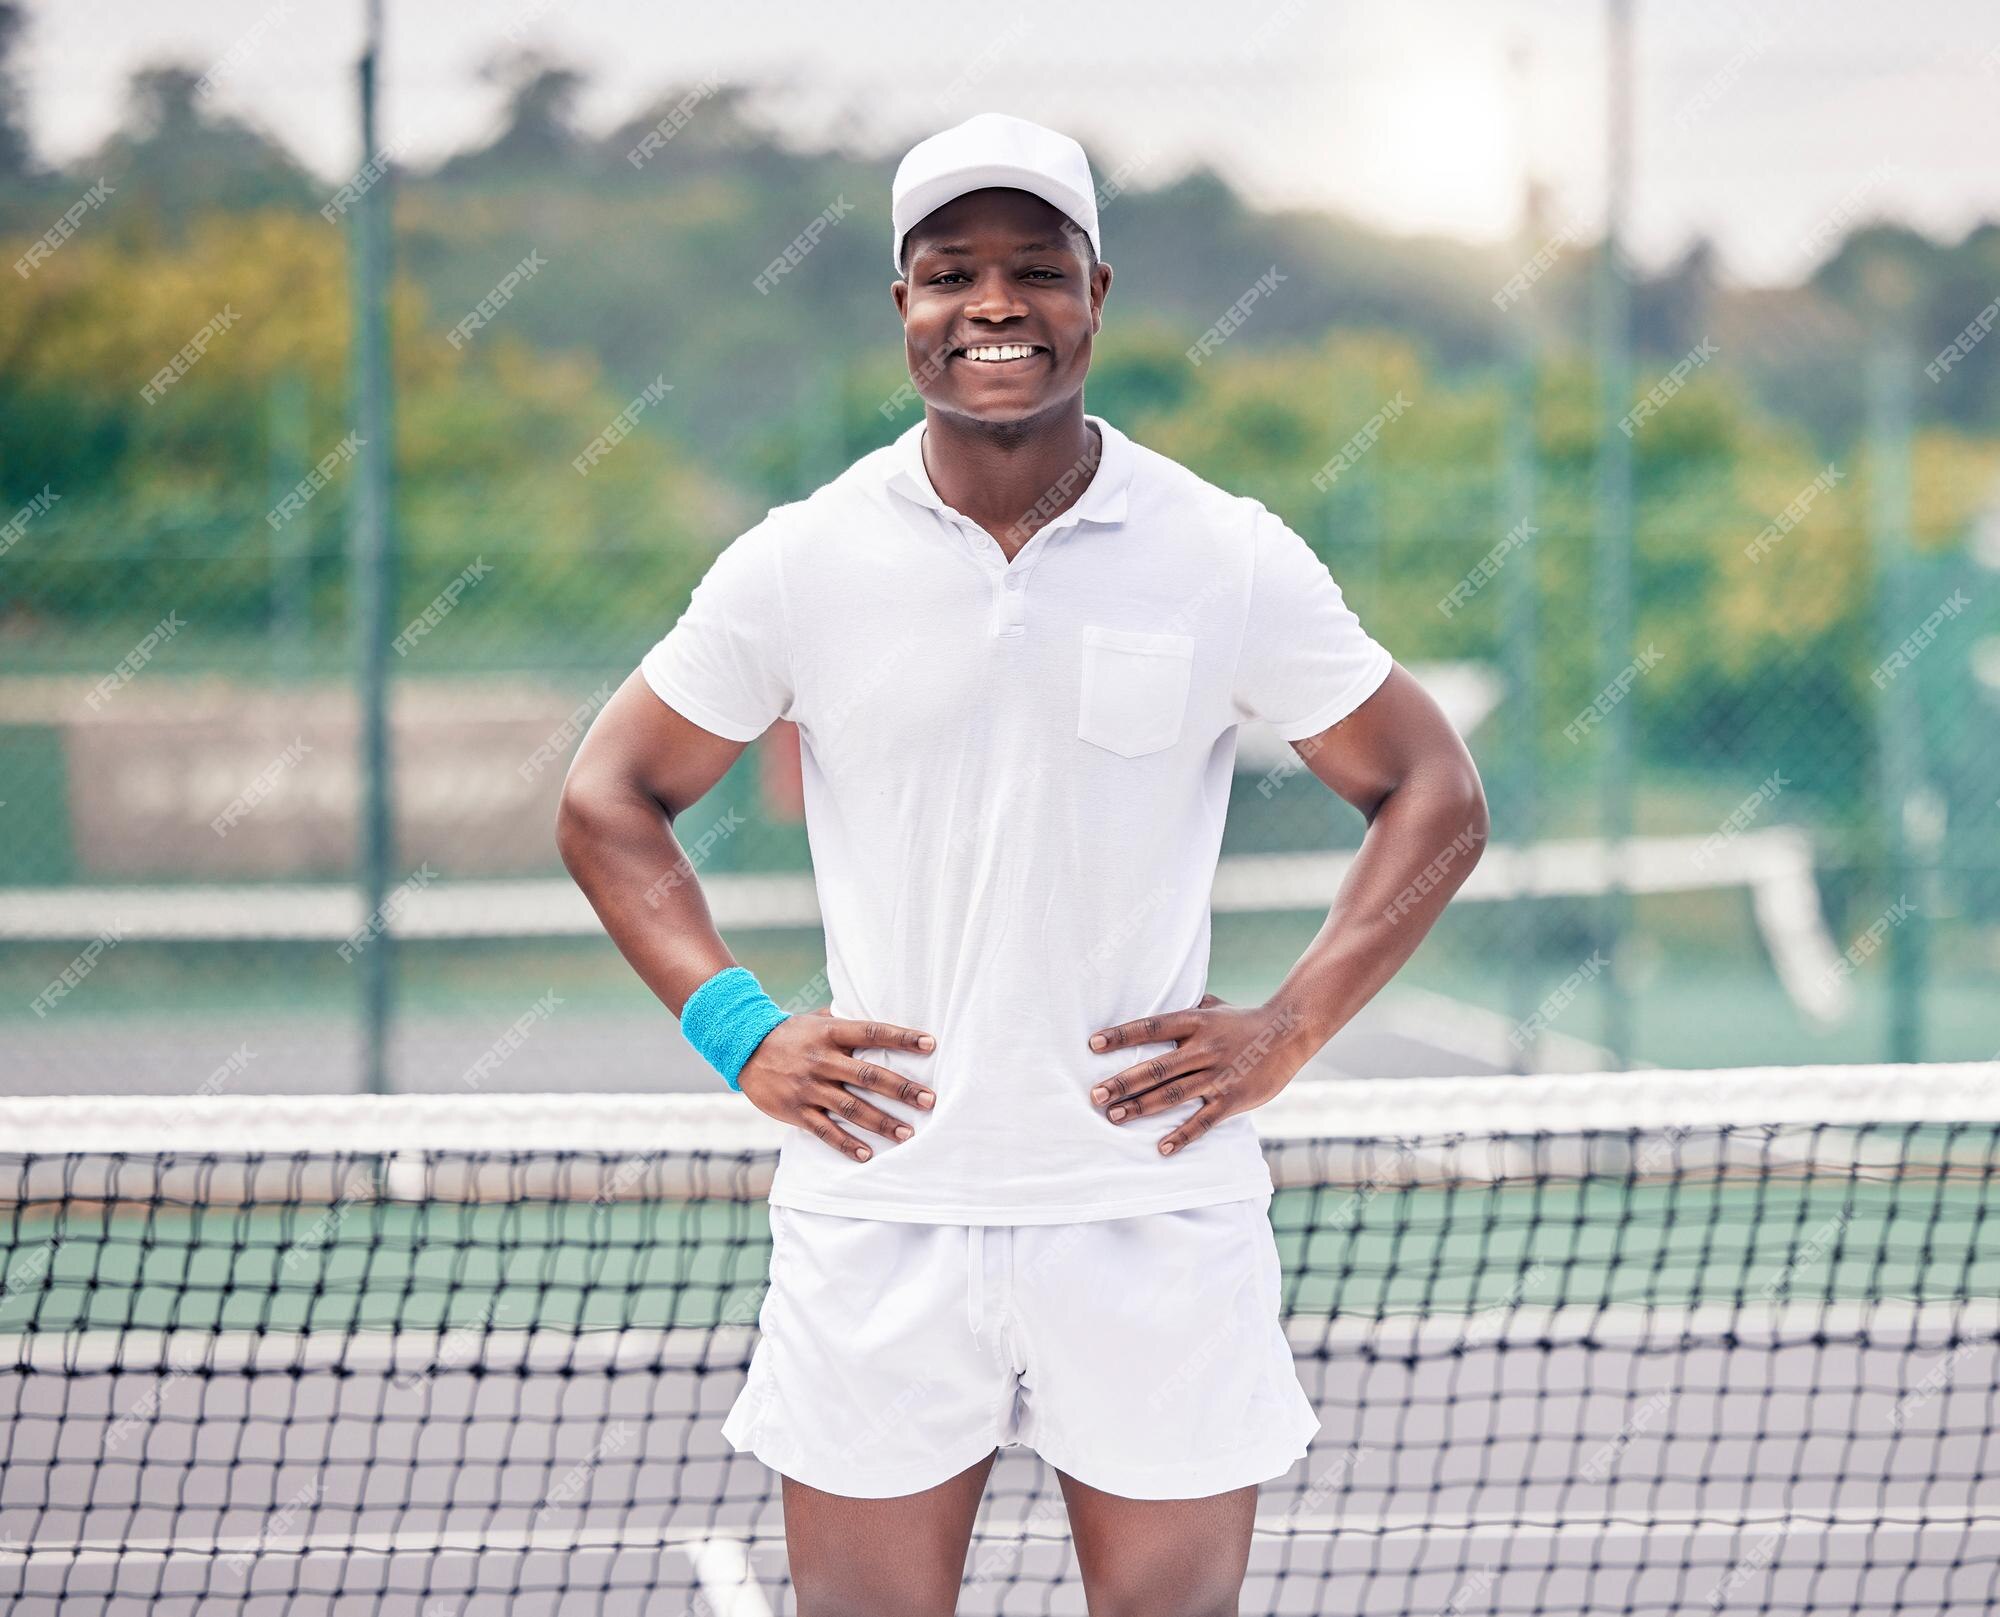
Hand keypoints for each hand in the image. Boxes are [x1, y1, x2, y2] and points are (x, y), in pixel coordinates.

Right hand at [736, 1008, 936, 1162]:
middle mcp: (822, 1060)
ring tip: (908, 1133)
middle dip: (901, 1089)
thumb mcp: (818, 1020)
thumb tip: (883, 1018)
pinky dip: (846, 1144)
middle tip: (929, 1100)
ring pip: (851, 1107)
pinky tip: (867, 1155)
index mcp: (830, 1033)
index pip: (872, 1032)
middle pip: (868, 1075)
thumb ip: (847, 1024)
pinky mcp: (796, 1110)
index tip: (931, 1043)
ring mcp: (808, 1087)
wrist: (743, 1048)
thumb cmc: (791, 1033)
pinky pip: (824, 1130)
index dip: (902, 1037)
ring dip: (881, 1122)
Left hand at [1086, 993, 1310, 1156]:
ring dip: (1141, 1108)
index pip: (1151, 1028)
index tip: (1093, 1044)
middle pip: (1157, 1067)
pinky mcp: (1234, 1099)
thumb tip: (1152, 997)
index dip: (1122, 1036)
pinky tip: (1162, 1148)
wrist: (1290, 1032)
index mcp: (1196, 1022)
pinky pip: (1204, 1121)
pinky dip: (1183, 1136)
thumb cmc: (1243, 1020)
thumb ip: (1185, 1007)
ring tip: (1114, 1117)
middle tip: (1096, 1096)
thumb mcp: (1213, 1006)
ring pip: (1174, 1094)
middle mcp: (1204, 1048)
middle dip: (1123, 1083)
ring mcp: (1219, 1075)